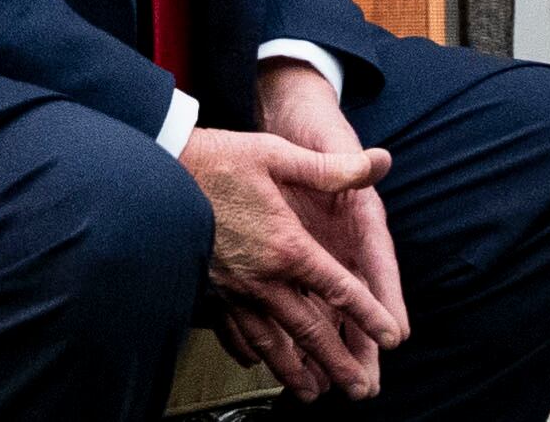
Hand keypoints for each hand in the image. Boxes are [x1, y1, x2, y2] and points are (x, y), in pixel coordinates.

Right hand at [180, 96, 400, 401]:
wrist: (157, 177)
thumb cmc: (218, 163)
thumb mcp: (279, 155)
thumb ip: (332, 167)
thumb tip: (380, 161)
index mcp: (288, 247)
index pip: (339, 289)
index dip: (369, 314)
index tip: (391, 338)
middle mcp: (263, 279)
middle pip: (308, 330)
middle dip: (338, 362)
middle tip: (360, 390)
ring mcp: (233, 291)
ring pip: (271, 342)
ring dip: (294, 370)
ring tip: (313, 393)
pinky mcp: (209, 293)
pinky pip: (233, 333)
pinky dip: (248, 353)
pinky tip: (254, 363)